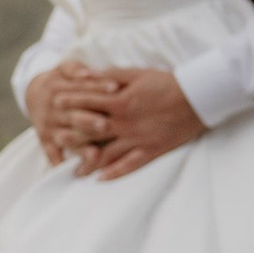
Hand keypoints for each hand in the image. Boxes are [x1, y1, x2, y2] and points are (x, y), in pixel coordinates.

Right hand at [27, 61, 101, 166]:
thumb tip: (87, 73)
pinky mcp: (44, 140)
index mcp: (58, 88)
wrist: (33, 94)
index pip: (81, 88)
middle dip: (88, 121)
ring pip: (65, 138)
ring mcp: (49, 126)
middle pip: (73, 115)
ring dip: (80, 147)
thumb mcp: (64, 69)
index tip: (115, 88)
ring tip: (95, 155)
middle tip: (105, 125)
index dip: (98, 87)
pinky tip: (73, 172)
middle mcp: (53, 109)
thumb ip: (76, 69)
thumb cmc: (59, 81)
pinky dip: (60, 163)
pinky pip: (51, 154)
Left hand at [43, 64, 205, 179]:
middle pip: (93, 131)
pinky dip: (115, 173)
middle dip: (73, 136)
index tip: (55, 104)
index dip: (71, 102)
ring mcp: (138, 139)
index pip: (89, 102)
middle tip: (56, 140)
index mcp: (121, 101)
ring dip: (89, 162)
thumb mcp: (137, 73)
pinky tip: (101, 179)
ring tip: (74, 170)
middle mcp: (126, 123)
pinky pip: (130, 164)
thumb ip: (111, 76)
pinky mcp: (152, 150)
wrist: (198, 97)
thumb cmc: (167, 82)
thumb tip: (89, 76)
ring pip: (108, 153)